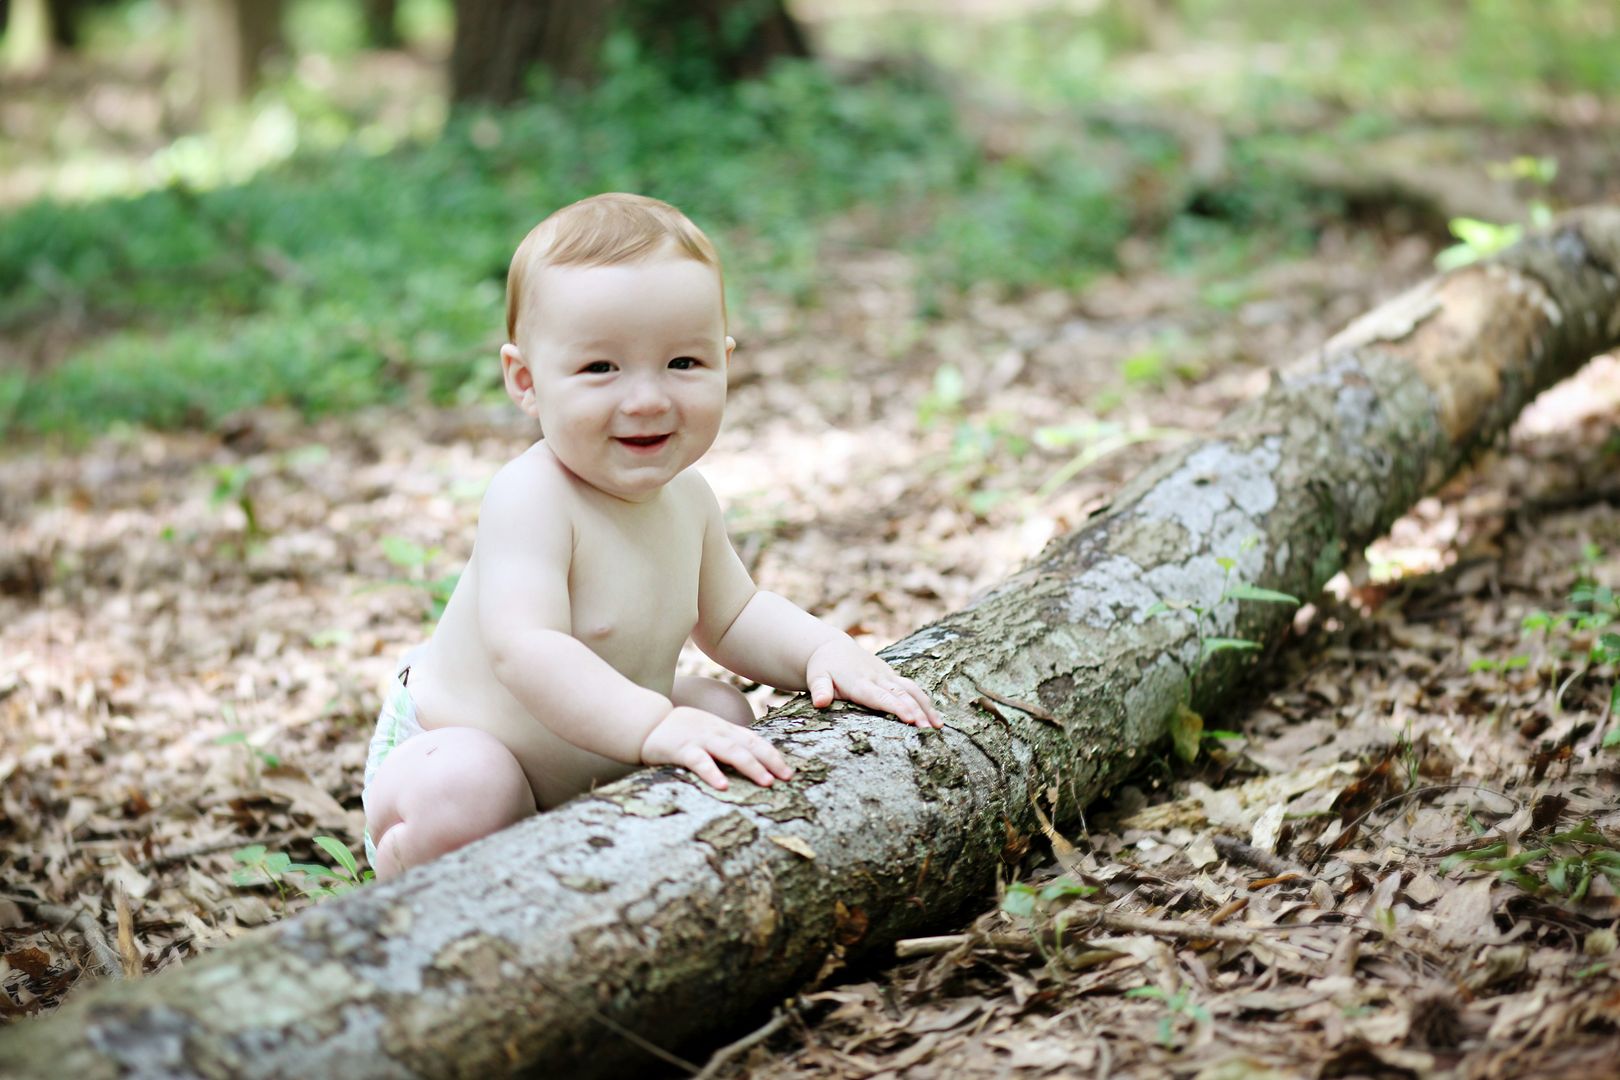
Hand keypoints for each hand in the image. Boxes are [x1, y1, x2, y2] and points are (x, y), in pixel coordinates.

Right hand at [639, 706, 794, 790]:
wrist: (647, 723)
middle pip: (749, 746)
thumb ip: (727, 742)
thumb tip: (751, 760)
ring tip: (766, 782)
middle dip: (770, 761)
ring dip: (750, 767)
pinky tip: (724, 786)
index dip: (773, 755)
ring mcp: (700, 740)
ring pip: (731, 752)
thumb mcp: (708, 732)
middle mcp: (717, 733)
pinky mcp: (682, 750)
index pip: (755, 741)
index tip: (789, 771)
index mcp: (724, 730)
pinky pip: (700, 762)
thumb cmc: (680, 732)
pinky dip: (713, 773)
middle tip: (786, 777)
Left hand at [806, 638, 942, 728]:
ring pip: (911, 690)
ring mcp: (887, 676)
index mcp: (860, 682)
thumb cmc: (824, 668)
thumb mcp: (816, 677)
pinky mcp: (892, 676)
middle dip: (916, 711)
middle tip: (929, 729)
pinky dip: (924, 701)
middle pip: (900, 695)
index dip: (896, 707)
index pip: (880, 697)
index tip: (910, 719)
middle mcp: (877, 678)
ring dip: (926, 707)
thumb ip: (819, 689)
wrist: (833, 648)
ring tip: (938, 726)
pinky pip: (912, 688)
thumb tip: (820, 702)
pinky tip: (935, 717)